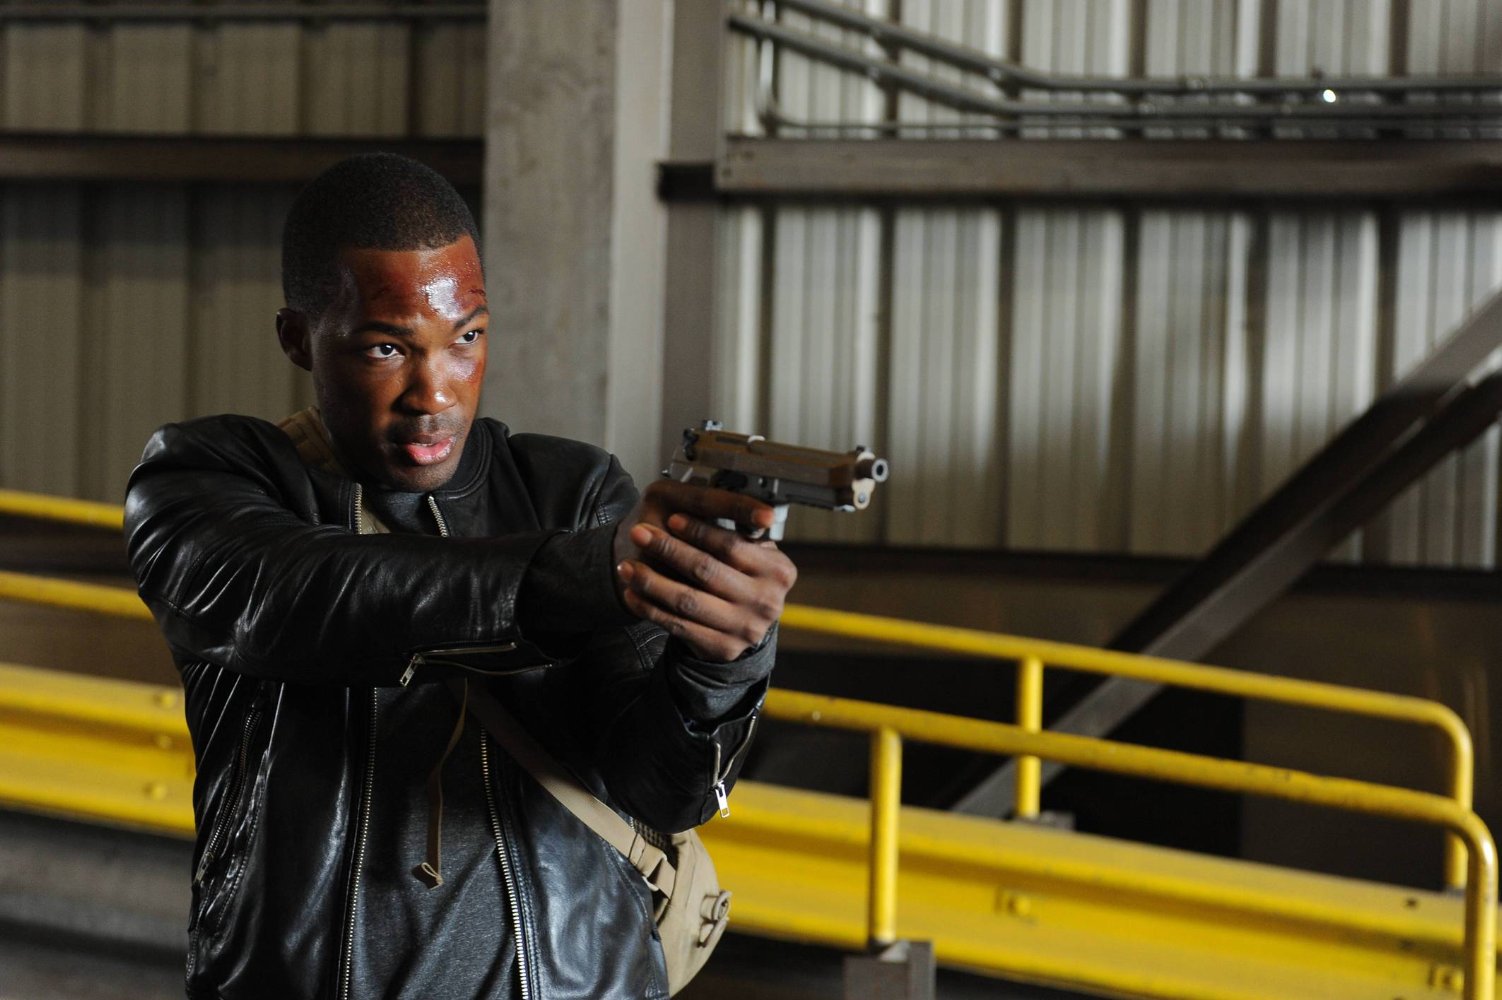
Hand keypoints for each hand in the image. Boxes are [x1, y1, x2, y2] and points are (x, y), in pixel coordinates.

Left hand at [613, 480, 797, 661]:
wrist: (738, 624)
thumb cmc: (736, 575)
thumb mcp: (749, 552)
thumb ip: (736, 531)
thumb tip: (714, 499)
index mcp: (778, 570)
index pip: (734, 545)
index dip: (700, 530)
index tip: (672, 518)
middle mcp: (767, 601)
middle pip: (708, 570)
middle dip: (668, 549)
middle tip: (639, 533)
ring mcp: (745, 628)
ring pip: (688, 599)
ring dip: (651, 581)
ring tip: (626, 566)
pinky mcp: (723, 648)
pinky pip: (678, 625)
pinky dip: (650, 608)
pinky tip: (632, 593)